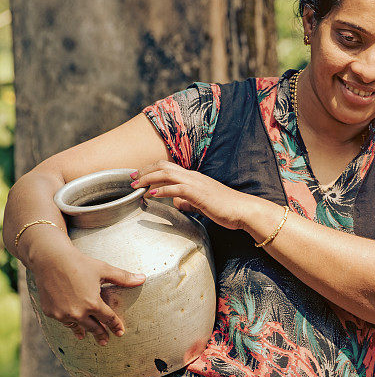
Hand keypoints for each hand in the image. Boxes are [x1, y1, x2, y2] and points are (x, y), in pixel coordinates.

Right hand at [32, 245, 145, 344]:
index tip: (120, 332)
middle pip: (93, 327)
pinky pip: (62, 320)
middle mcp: (77, 312)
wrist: (50, 259)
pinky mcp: (50, 312)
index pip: (108, 319)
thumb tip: (143, 278)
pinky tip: (71, 323)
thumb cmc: (79, 263)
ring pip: (76, 326)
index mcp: (92, 303)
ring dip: (83, 331)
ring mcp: (62, 314)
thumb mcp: (104, 269)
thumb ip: (123, 277)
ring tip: (85, 336)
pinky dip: (68, 321)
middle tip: (105, 342)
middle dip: (100, 335)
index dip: (115, 325)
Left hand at [130, 160, 259, 229]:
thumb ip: (188, 201)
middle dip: (144, 171)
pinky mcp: (199, 193)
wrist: (243, 210)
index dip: (150, 169)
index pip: (168, 167)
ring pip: (167, 174)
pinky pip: (176, 188)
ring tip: (136, 184)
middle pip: (163, 166)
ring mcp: (196, 183)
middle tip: (130, 177)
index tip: (138, 176)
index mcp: (193, 177)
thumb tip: (177, 203)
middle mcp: (193, 176)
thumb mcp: (202, 204)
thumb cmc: (226, 208)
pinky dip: (161, 190)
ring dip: (148, 178)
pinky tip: (151, 194)